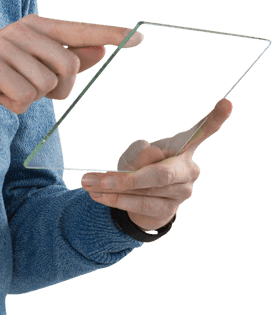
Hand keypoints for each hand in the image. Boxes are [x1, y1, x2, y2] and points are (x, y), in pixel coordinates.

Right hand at [0, 15, 142, 123]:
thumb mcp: (31, 70)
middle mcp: (22, 30)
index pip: (79, 30)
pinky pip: (26, 96)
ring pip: (48, 84)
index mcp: (34, 26)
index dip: (109, 34)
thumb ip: (63, 59)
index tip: (138, 38)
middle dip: (59, 88)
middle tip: (33, 92)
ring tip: (10, 91)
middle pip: (69, 64)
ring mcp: (6, 46)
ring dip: (33, 98)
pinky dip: (15, 106)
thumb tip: (98, 52)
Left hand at [80, 98, 233, 229]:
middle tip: (95, 178)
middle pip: (161, 173)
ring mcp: (182, 193)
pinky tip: (97, 195)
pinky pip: (139, 204)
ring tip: (88, 183)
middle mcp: (188, 170)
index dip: (214, 120)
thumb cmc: (140, 167)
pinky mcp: (169, 210)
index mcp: (183, 147)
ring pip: (144, 190)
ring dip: (112, 189)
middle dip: (126, 177)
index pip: (201, 132)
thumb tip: (151, 154)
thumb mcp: (135, 154)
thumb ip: (141, 153)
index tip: (226, 103)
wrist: (141, 200)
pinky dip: (115, 200)